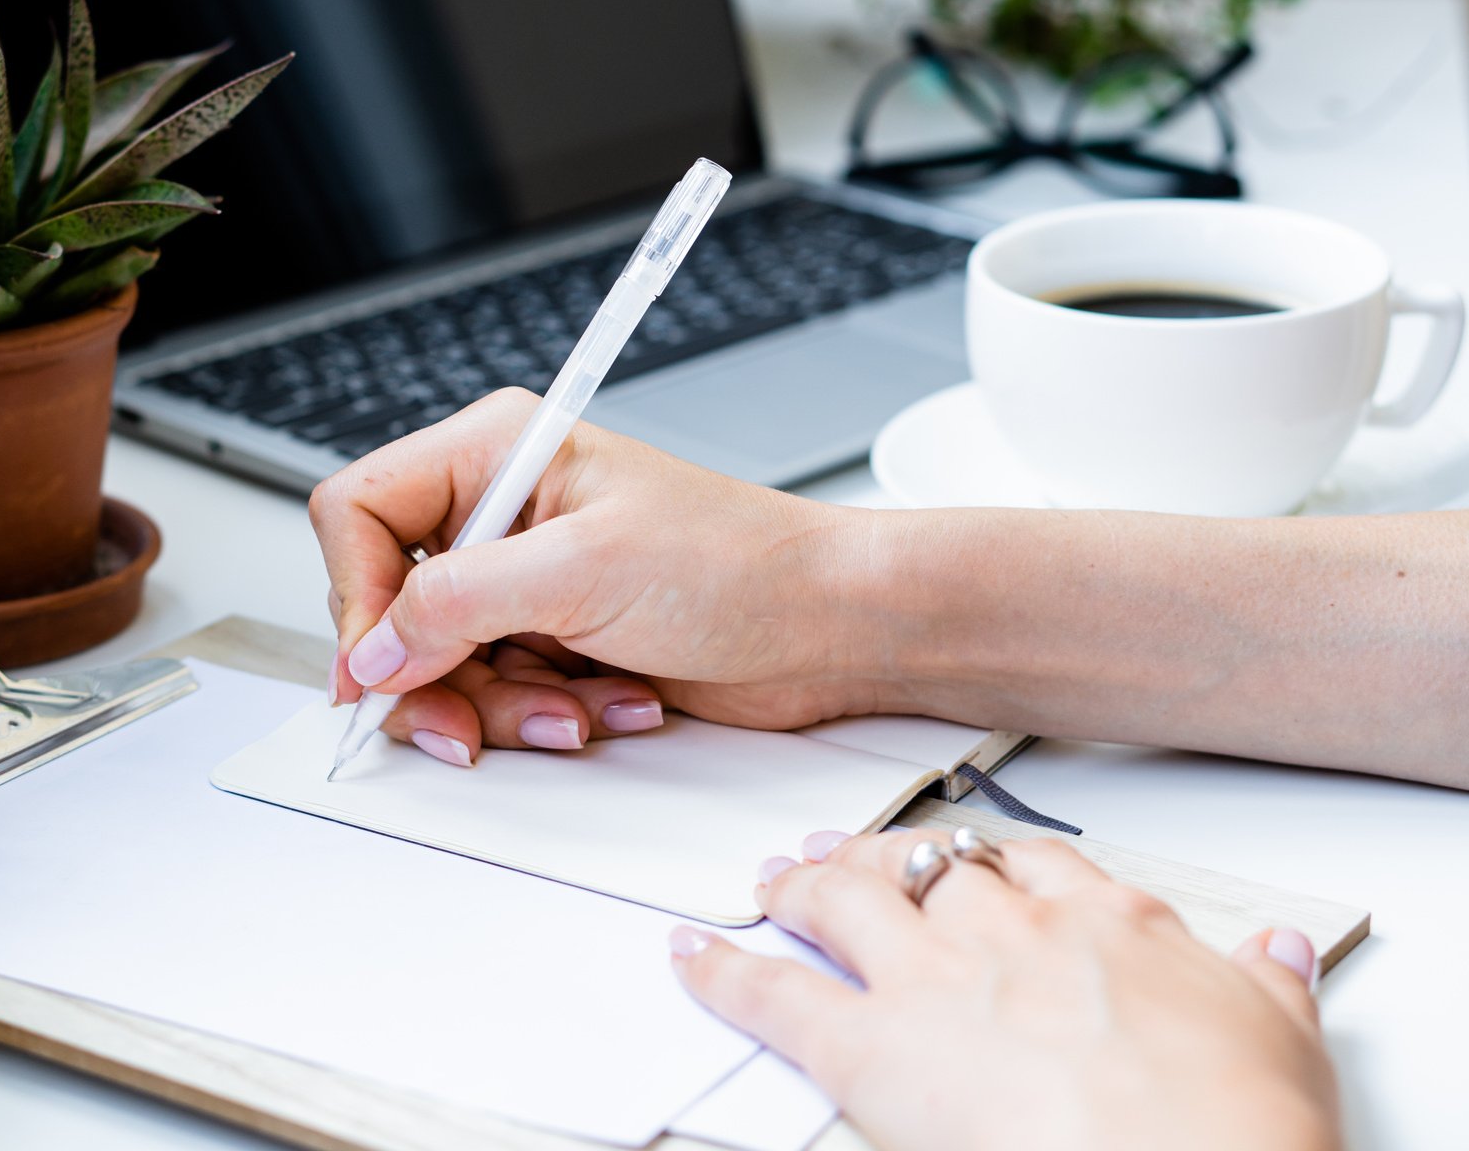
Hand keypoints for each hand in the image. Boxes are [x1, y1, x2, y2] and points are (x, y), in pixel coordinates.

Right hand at [308, 389, 887, 763]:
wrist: (827, 626)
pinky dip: (541, 718)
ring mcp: (523, 585)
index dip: (358, 593)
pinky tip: (606, 705)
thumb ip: (460, 602)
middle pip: (389, 607)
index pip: (360, 512)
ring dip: (503, 707)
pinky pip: (494, 698)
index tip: (383, 662)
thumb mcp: (585, 569)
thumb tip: (373, 648)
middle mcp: (499, 517)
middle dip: (434, 674)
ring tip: (576, 707)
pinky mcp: (550, 643)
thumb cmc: (739, 562)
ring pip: (438, 668)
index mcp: (495, 455)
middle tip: (468, 718)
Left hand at [671, 829, 1340, 1150]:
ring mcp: (931, 982)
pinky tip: (693, 955)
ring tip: (775, 879)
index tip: (970, 860)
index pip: (1032, 866)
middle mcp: (1007, 934)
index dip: (987, 861)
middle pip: (924, 871)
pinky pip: (773, 996)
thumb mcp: (1283, 1042)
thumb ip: (1266, 984)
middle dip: (879, 858)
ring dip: (800, 887)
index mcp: (1104, 925)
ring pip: (842, 902)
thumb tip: (1278, 953)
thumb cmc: (1234, 1127)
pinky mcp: (866, 1047)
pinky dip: (723, 972)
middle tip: (848, 853)